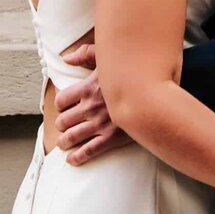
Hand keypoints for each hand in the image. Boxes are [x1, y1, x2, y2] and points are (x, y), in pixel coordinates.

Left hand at [54, 44, 131, 165]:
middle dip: (61, 125)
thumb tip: (67, 59)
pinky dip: (77, 157)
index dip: (60, 105)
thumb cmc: (131, 72)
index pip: (62, 100)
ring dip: (64, 142)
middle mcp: (91, 107)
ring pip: (72, 137)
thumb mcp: (108, 57)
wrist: (154, 93)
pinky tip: (72, 159)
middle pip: (64, 121)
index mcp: (88, 88)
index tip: (63, 108)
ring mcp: (100, 124)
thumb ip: (86, 54)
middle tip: (63, 127)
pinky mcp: (111, 138)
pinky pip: (88, 151)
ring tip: (64, 143)